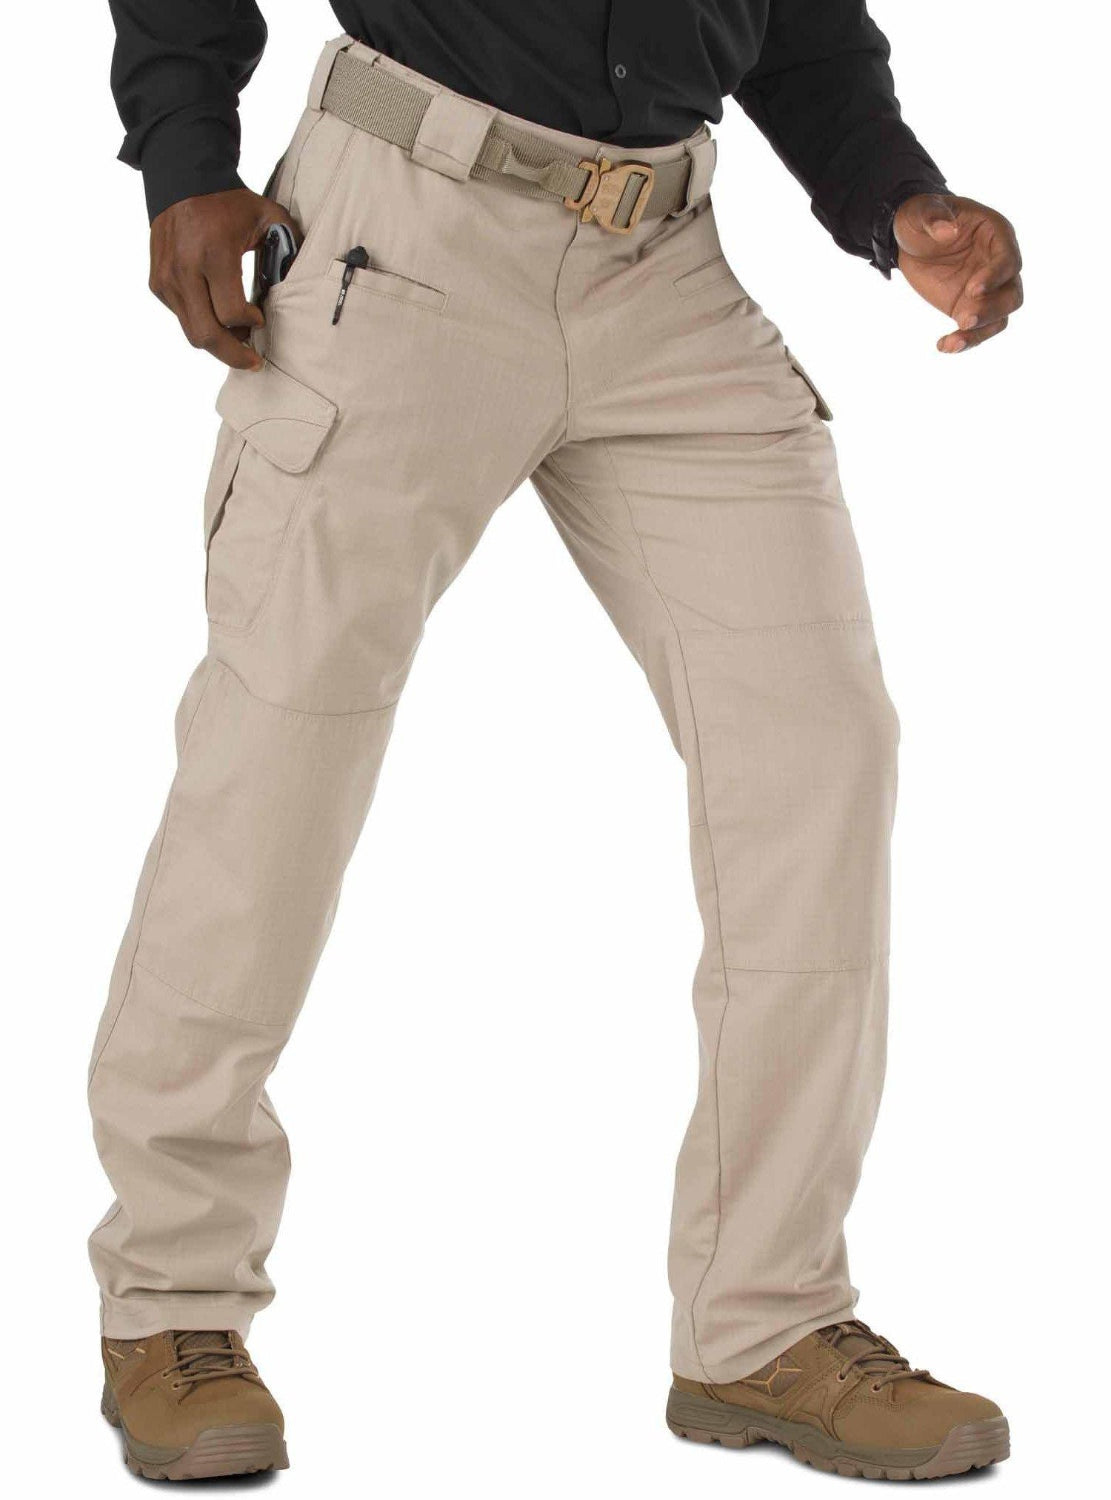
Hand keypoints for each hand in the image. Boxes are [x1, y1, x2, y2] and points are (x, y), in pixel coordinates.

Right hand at [148, 188, 297, 369]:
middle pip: (206, 335)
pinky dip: (202, 323)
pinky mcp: (158, 283)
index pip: (230, 314)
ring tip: (239, 339)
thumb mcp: (267, 217)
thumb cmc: (228, 201)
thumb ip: (290, 248)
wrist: (180, 180)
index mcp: (213, 255)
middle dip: (233, 355)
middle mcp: (184, 270)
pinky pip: (182, 318)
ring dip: (218, 342)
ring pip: (192, 332)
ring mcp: (167, 278)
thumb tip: (304, 282)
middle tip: (253, 361)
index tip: (260, 319)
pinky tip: (219, 316)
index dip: (249, 325)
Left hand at [894, 194, 1022, 353]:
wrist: (909, 240)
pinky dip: (964, 341)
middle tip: (965, 319)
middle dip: (992, 309)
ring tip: (952, 342)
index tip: (973, 289)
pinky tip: (944, 346)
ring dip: (979, 333)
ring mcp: (987, 289)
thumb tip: (949, 231)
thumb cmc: (920, 218)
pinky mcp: (969, 307)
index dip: (996, 275)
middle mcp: (998, 264)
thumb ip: (934, 217)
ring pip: (999, 318)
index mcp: (995, 235)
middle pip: (1013, 294)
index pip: (1009, 259)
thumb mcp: (921, 211)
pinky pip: (977, 330)